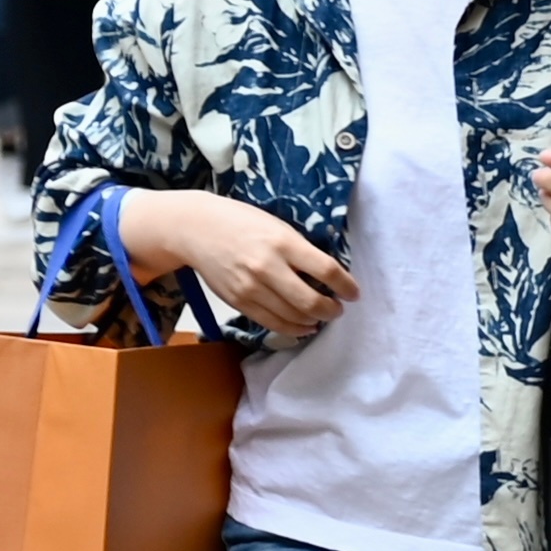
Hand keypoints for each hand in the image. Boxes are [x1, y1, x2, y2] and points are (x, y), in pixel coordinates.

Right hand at [148, 191, 354, 340]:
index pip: (326, 270)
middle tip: (338, 309)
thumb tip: (328, 274)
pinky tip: (303, 326)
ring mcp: (251, 288)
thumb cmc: (242, 222)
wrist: (196, 229)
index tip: (354, 293)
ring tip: (322, 317)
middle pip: (311, 301)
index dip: (346, 286)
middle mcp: (268, 267)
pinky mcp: (238, 302)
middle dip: (331, 310)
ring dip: (313, 321)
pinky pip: (271, 323)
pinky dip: (292, 329)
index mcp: (284, 243)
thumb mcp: (278, 226)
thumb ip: (301, 250)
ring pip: (293, 317)